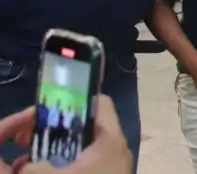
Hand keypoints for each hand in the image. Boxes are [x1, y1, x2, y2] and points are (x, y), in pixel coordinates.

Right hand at [0, 96, 131, 173]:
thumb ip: (29, 170)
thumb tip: (17, 165)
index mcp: (108, 140)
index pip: (98, 103)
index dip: (72, 99)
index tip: (40, 109)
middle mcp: (111, 149)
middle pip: (80, 126)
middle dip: (47, 129)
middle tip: (19, 138)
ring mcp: (106, 168)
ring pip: (73, 149)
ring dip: (45, 152)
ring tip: (20, 162)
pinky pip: (75, 167)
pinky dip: (53, 168)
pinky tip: (30, 172)